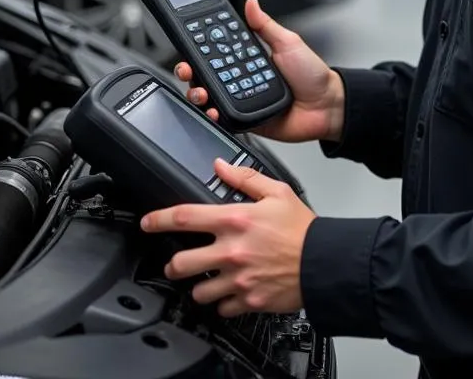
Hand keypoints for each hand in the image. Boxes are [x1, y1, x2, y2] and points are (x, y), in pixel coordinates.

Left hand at [141, 158, 314, 316]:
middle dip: (172, 264)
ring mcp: (237, 279)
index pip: (185, 218)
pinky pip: (222, 308)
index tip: (148, 222)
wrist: (324, 262)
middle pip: (181, 263)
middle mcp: (231, 251)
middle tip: (176, 263)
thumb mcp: (277, 192)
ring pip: (198, 291)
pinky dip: (223, 302)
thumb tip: (221, 166)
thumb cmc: (303, 229)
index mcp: (235, 220)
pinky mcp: (248, 300)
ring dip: (199, 286)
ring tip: (206, 280)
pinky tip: (230, 292)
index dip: (158, 219)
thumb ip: (245, 178)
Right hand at [176, 0, 344, 143]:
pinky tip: (212, 111)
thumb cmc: (312, 75)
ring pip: (210, 97)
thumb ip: (266, 25)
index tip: (190, 47)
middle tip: (187, 70)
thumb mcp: (288, 43)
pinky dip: (214, 116)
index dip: (200, 50)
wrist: (327, 107)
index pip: (217, 52)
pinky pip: (224, 119)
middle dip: (191, 72)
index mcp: (249, 59)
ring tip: (200, 92)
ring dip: (198, 94)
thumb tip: (251, 3)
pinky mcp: (245, 121)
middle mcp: (241, 79)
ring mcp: (242, 100)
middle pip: (206, 75)